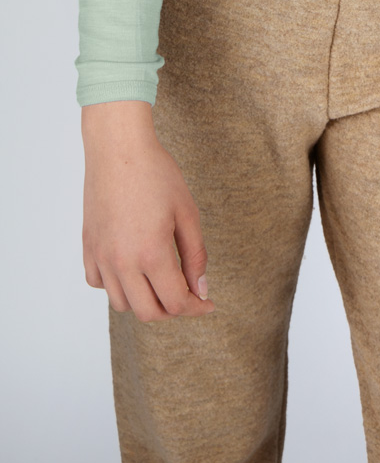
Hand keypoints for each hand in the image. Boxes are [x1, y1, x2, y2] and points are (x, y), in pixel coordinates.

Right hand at [82, 101, 213, 321]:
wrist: (119, 149)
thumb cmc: (156, 174)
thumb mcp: (187, 212)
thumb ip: (196, 255)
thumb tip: (201, 289)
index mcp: (151, 253)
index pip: (175, 302)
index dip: (196, 308)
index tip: (208, 303)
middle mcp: (122, 262)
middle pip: (147, 313)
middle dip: (172, 310)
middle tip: (187, 293)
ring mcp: (101, 257)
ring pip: (121, 304)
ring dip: (144, 301)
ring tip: (161, 280)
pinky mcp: (88, 248)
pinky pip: (98, 284)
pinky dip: (116, 285)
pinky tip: (132, 267)